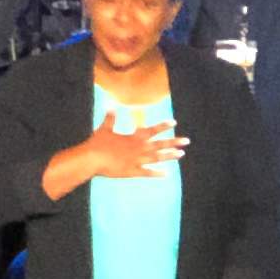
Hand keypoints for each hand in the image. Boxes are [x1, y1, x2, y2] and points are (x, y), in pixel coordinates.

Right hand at [63, 117, 188, 184]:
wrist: (92, 159)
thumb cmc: (97, 143)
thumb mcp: (104, 128)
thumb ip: (110, 117)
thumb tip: (110, 104)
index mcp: (134, 137)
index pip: (152, 130)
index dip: (163, 126)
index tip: (174, 122)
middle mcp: (139, 149)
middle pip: (160, 144)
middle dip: (174, 142)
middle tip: (187, 141)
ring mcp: (137, 161)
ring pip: (157, 158)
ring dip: (170, 156)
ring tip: (181, 154)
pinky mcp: (132, 172)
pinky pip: (147, 172)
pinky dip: (157, 173)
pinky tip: (166, 173)